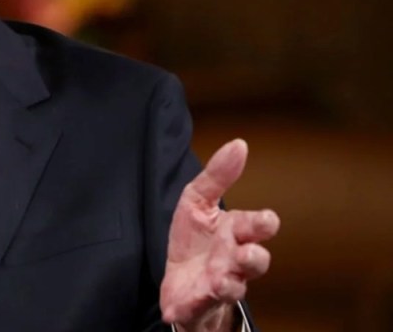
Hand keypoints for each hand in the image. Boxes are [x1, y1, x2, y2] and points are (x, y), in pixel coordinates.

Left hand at [160, 139, 279, 330]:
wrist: (178, 281)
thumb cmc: (194, 241)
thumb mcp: (197, 201)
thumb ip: (217, 176)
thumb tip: (239, 144)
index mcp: (236, 232)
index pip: (259, 226)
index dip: (264, 224)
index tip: (267, 220)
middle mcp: (234, 259)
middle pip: (256, 260)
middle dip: (255, 256)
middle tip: (249, 251)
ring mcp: (222, 282)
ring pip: (237, 286)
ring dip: (231, 281)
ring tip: (222, 276)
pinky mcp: (203, 300)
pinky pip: (209, 302)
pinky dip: (206, 298)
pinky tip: (204, 290)